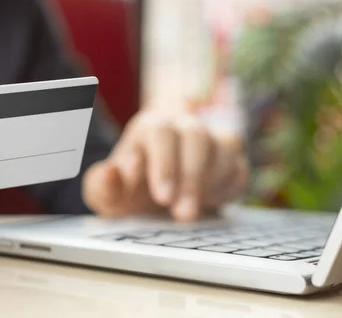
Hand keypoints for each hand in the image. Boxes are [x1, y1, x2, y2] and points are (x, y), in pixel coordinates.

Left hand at [83, 110, 248, 220]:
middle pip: (196, 136)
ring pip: (225, 146)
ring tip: (191, 213)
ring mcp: (210, 140)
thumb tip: (110, 173)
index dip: (164, 163)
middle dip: (191, 178)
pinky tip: (210, 205)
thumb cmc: (126, 190)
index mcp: (149, 127)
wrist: (149, 196)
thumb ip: (102, 184)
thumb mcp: (106, 193)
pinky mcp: (231, 159)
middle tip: (182, 215)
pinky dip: (229, 188)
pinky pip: (240, 168)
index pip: (160, 132)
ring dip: (211, 183)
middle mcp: (182, 126)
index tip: (162, 197)